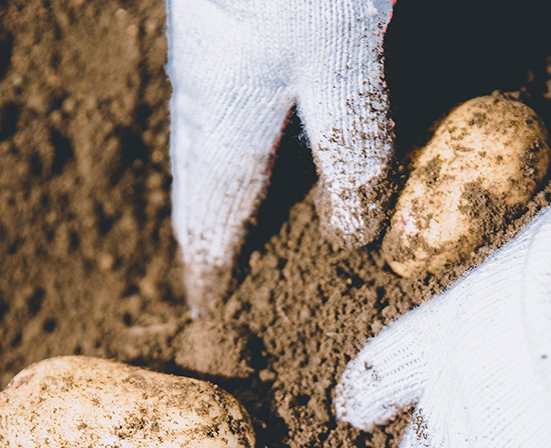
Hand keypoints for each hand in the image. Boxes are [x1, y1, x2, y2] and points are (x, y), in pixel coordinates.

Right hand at [167, 0, 395, 315]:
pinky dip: (242, 152)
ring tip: (242, 227)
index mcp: (222, 128)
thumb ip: (349, 150)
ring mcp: (209, 62)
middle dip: (209, 241)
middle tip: (220, 281)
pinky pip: (226, 116)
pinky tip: (270, 144)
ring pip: (209, 153)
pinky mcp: (228, 30)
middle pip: (199, 192)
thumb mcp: (342, 64)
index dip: (208, 276)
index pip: (206, 227)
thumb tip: (351, 236)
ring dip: (223, 197)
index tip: (207, 316)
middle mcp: (204, 102)